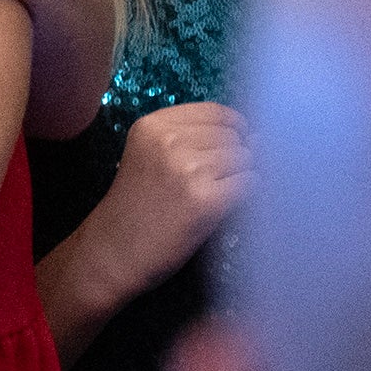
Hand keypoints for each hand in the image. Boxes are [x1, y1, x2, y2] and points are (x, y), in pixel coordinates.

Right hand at [88, 103, 245, 292]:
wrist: (108, 259)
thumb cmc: (135, 209)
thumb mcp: (155, 160)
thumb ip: (201, 140)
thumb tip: (262, 137)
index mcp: (153, 125)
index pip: (217, 112)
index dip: (230, 131)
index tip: (220, 152)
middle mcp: (170, 141)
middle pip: (234, 135)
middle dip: (233, 157)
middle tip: (208, 184)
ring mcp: (188, 169)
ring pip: (245, 157)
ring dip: (239, 176)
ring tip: (210, 196)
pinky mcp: (206, 199)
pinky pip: (250, 182)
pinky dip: (245, 194)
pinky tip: (221, 208)